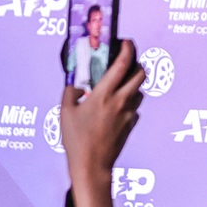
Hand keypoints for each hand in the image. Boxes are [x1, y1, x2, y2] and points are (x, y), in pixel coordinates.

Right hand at [61, 40, 145, 185]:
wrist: (92, 164)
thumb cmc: (76, 139)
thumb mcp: (65, 112)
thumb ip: (70, 93)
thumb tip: (76, 84)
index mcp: (104, 94)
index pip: (123, 64)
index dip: (128, 49)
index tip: (126, 42)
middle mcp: (121, 101)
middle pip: (141, 74)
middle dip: (136, 63)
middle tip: (125, 62)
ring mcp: (129, 113)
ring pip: (139, 91)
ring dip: (132, 84)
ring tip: (116, 85)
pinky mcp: (132, 124)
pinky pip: (134, 107)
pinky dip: (127, 102)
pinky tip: (113, 108)